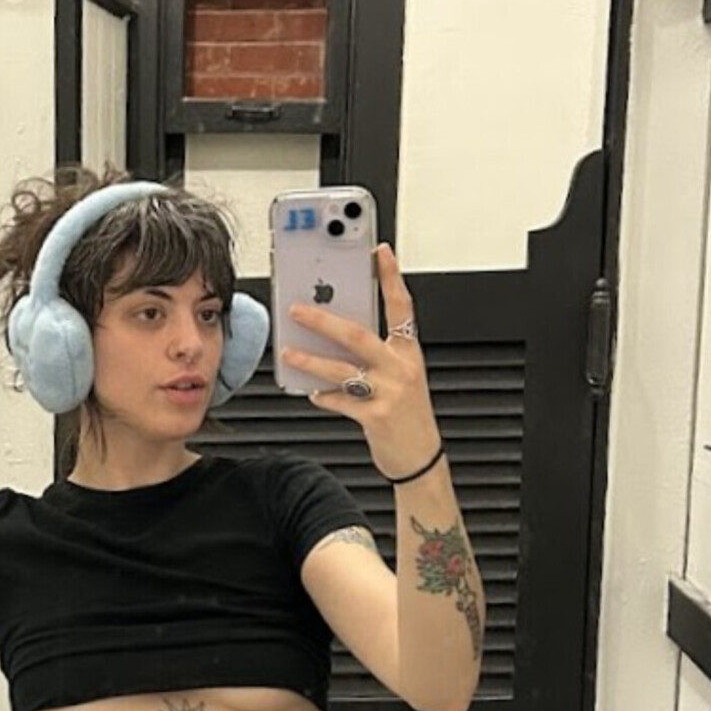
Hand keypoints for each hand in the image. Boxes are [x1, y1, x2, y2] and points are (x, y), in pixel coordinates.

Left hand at [279, 243, 441, 478]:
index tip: (380, 251)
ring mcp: (389, 392)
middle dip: (324, 321)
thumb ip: (376, 356)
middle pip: (358, 335)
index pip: (402, 306)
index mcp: (408, 353)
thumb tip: (338, 336)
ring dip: (311, 360)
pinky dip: (323, 395)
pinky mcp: (376, 417)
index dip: (392, 277)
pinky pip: (341, 401)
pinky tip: (311, 392)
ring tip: (290, 351)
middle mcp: (400, 368)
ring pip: (342, 369)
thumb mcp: (401, 378)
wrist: (421, 459)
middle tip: (298, 309)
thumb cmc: (408, 416)